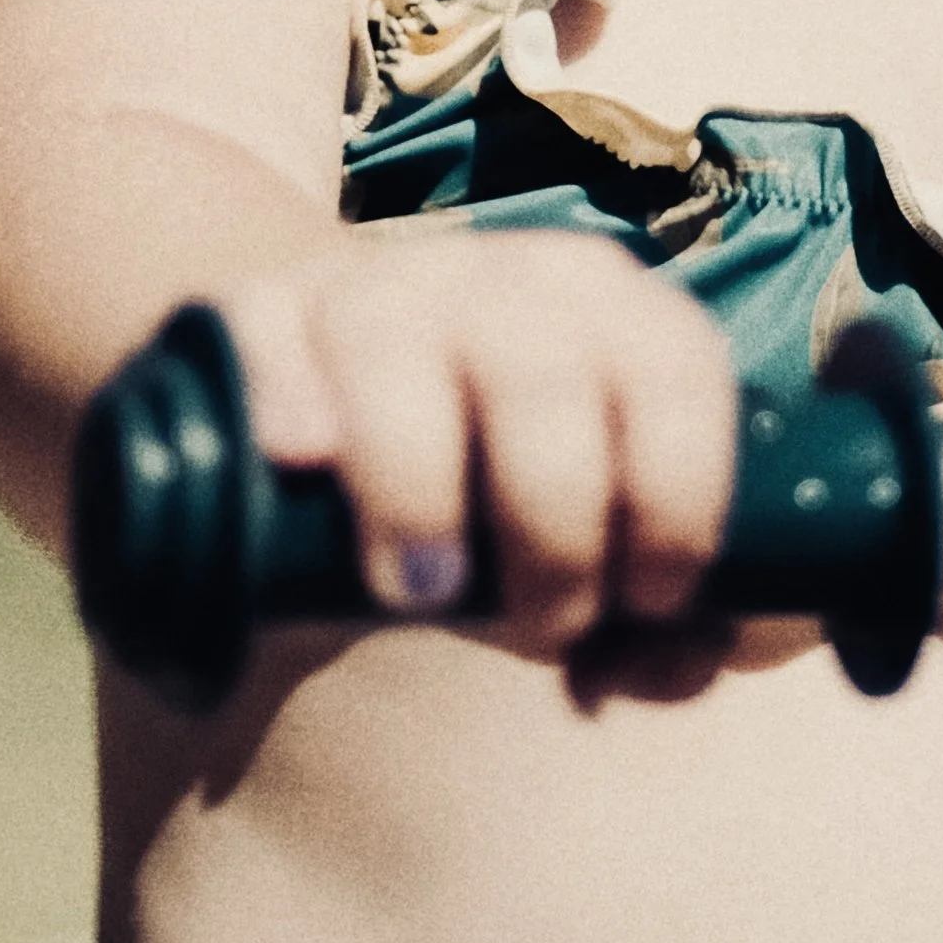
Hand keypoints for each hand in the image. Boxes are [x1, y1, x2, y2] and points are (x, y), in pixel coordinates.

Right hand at [228, 229, 737, 658]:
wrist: (355, 433)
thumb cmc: (510, 508)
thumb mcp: (603, 556)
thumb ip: (666, 625)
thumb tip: (661, 665)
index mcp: (615, 311)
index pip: (676, 367)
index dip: (677, 499)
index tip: (648, 601)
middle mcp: (503, 277)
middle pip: (542, 371)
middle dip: (554, 528)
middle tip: (541, 627)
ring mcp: (376, 285)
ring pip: (394, 342)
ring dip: (416, 484)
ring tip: (423, 594)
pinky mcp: (264, 311)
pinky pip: (264, 325)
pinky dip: (286, 391)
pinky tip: (302, 460)